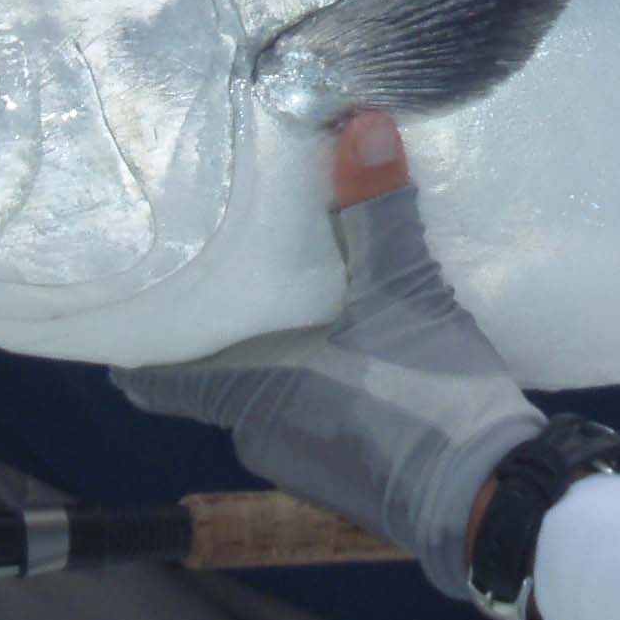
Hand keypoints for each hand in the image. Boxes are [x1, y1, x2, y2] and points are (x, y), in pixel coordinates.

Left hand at [116, 113, 542, 599]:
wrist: (489, 500)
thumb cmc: (426, 397)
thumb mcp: (404, 291)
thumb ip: (376, 206)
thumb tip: (358, 119)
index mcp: (248, 394)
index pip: (152, 376)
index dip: (136, 336)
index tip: (131, 285)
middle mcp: (257, 431)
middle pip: (209, 370)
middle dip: (213, 318)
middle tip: (213, 250)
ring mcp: (299, 455)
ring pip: (260, 388)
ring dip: (265, 345)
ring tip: (277, 276)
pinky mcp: (342, 463)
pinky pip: (303, 406)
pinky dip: (308, 371)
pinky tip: (339, 331)